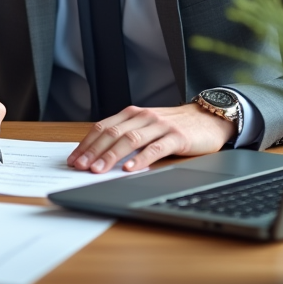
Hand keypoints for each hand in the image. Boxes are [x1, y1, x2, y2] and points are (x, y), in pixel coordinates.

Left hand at [67, 104, 234, 172]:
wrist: (208, 118)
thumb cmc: (174, 126)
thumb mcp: (147, 126)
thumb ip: (126, 135)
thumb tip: (99, 155)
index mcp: (131, 114)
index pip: (102, 128)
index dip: (86, 143)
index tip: (73, 159)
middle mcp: (142, 117)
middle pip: (112, 133)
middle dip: (92, 151)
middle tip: (79, 167)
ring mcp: (159, 126)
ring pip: (129, 140)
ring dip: (111, 155)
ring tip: (98, 169)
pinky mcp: (176, 136)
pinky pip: (155, 148)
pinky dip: (140, 158)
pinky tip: (129, 168)